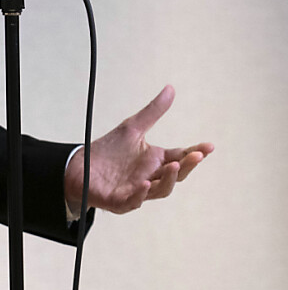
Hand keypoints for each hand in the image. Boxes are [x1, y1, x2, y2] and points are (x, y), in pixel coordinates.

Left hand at [65, 85, 213, 214]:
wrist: (81, 165)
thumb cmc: (110, 150)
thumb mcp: (133, 127)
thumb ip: (153, 112)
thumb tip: (171, 88)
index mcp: (156, 160)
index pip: (181, 156)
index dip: (195, 152)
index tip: (209, 146)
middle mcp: (151, 177)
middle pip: (176, 174)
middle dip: (188, 166)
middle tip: (197, 155)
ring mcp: (138, 191)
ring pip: (160, 190)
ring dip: (168, 179)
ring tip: (173, 165)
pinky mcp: (121, 201)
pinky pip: (133, 201)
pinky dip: (139, 194)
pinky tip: (143, 184)